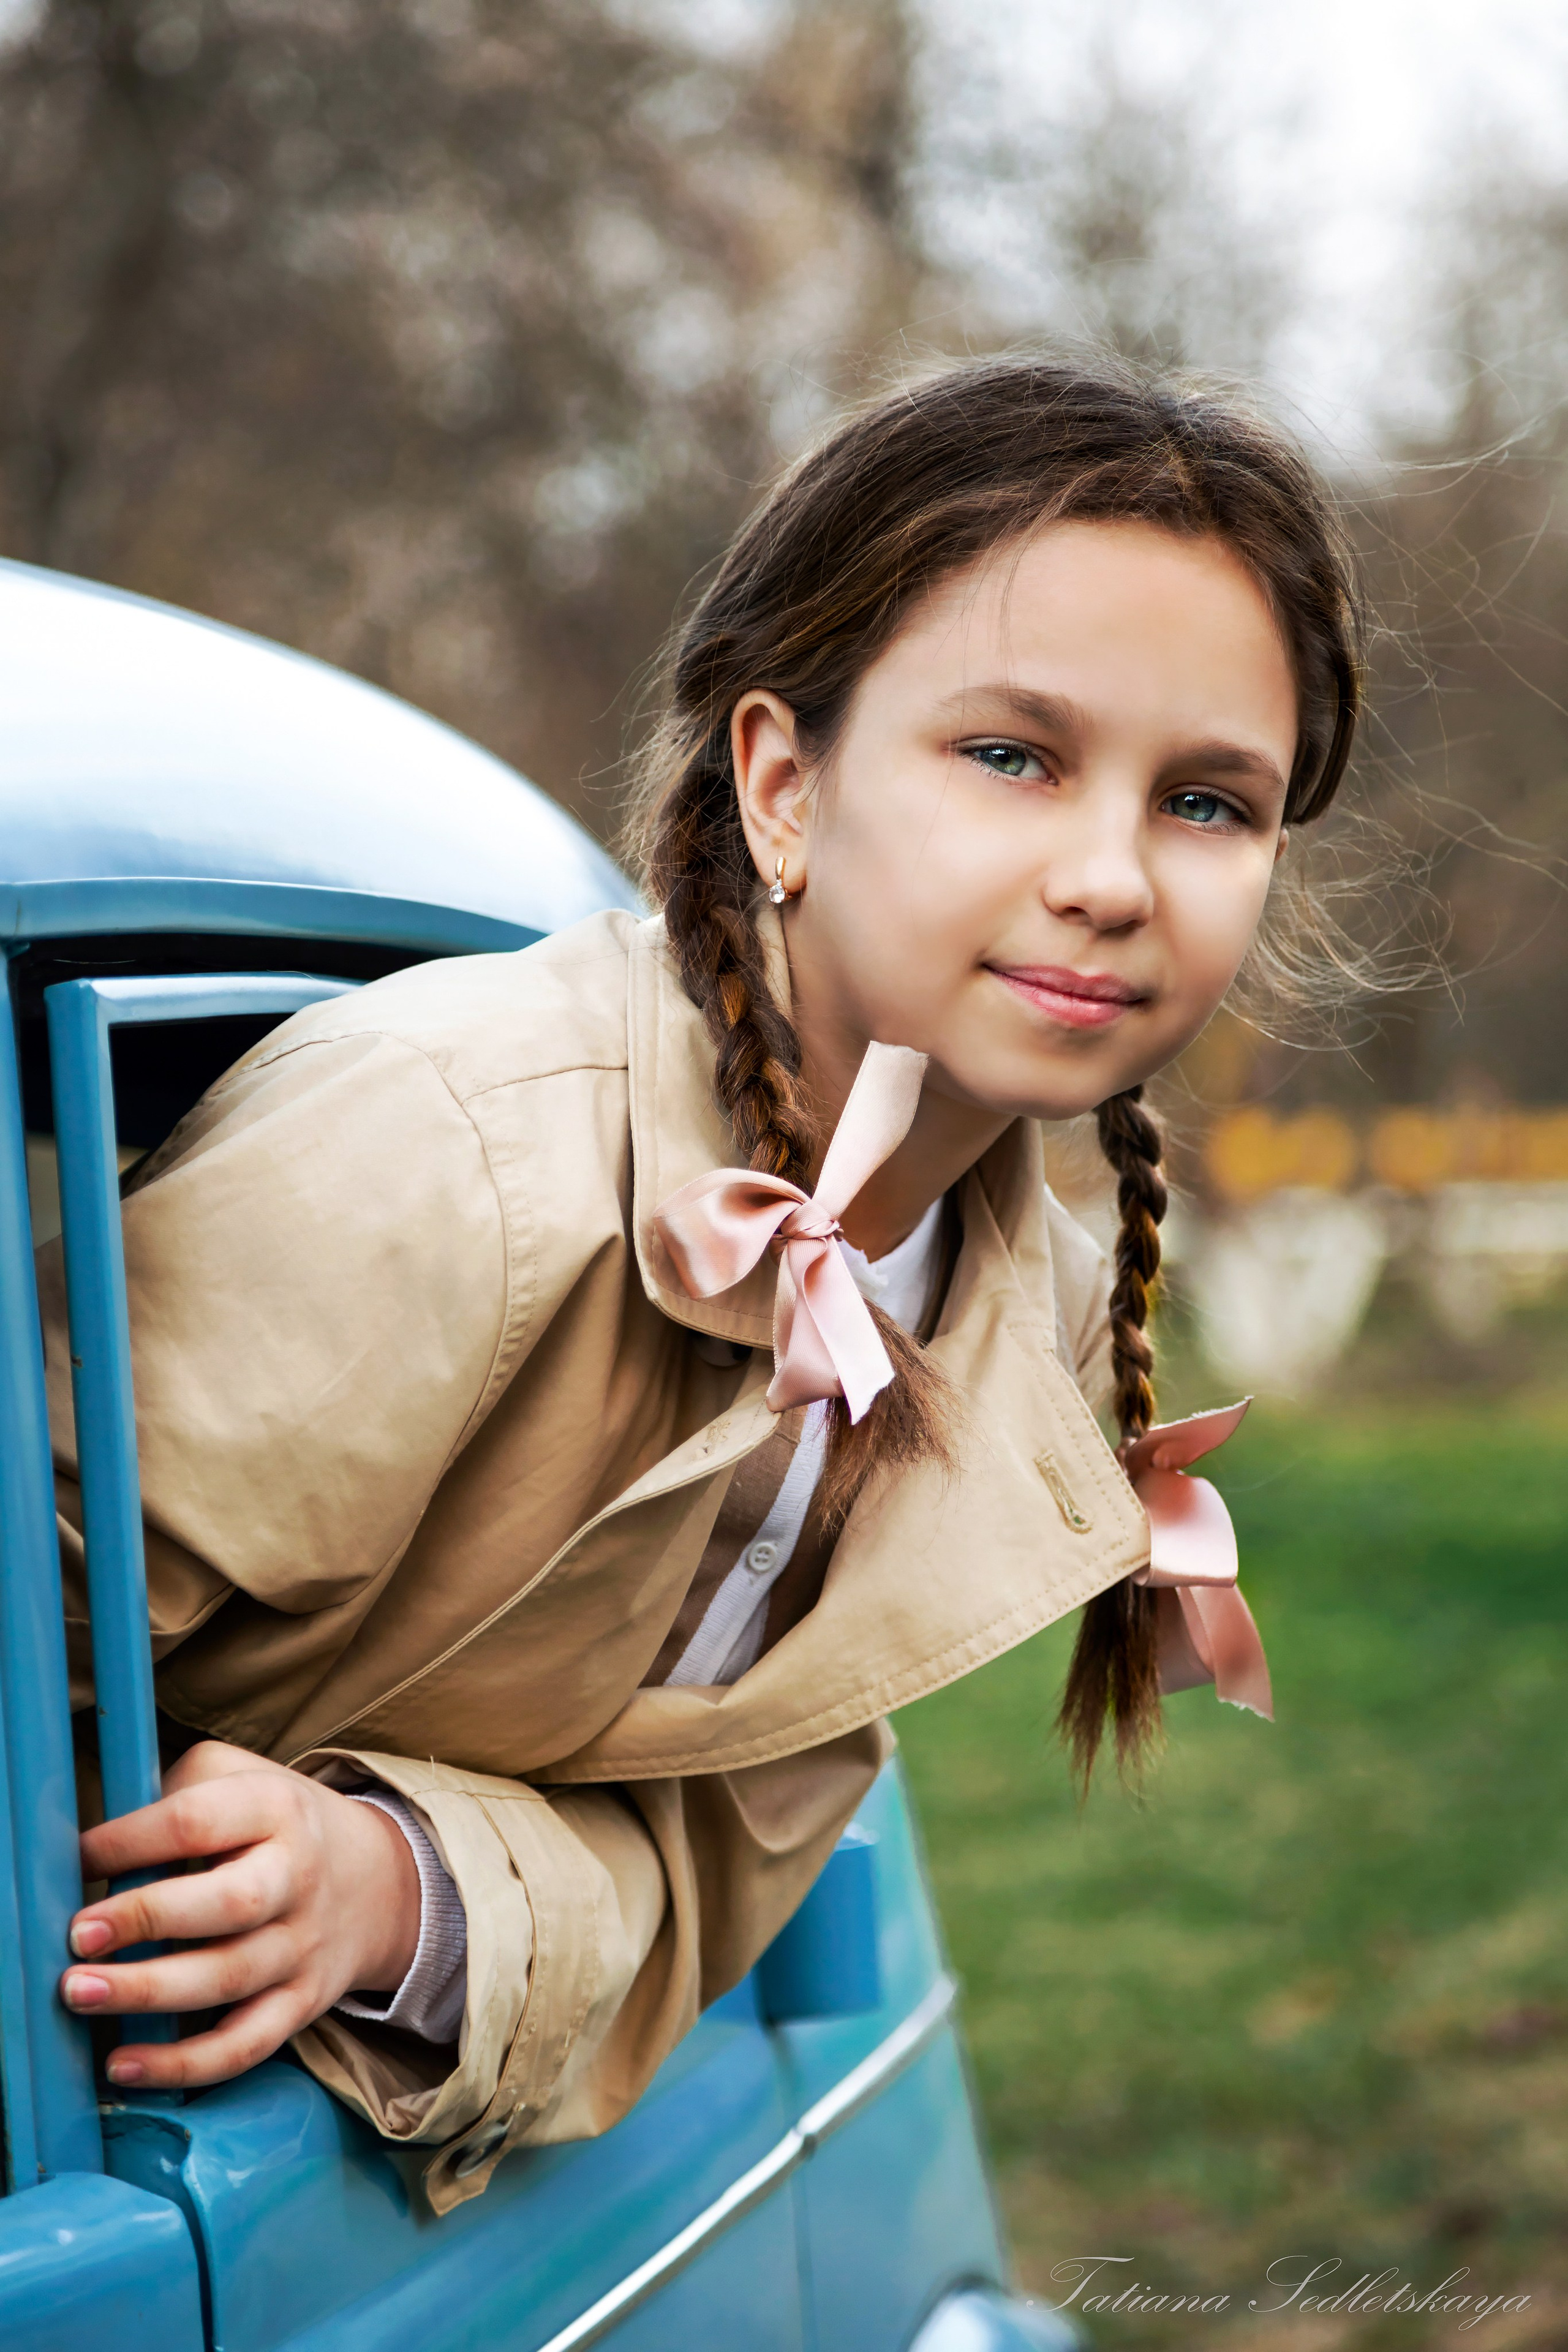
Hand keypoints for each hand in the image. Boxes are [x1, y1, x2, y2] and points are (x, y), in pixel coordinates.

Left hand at [61, 1740, 421, 2091]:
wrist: (377, 1879)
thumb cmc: (274, 1825)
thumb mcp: (238, 1779)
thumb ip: (172, 1800)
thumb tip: (85, 1856)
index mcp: (274, 1807)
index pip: (195, 1822)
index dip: (127, 1843)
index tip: (74, 1860)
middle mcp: (296, 1876)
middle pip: (230, 1903)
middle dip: (147, 1919)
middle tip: (78, 1935)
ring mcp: (302, 1946)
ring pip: (229, 1979)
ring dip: (148, 1992)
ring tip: (78, 1993)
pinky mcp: (302, 2003)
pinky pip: (245, 2045)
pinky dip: (183, 2064)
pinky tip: (123, 2065)